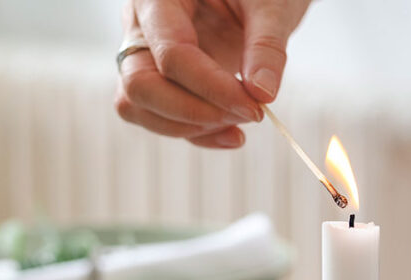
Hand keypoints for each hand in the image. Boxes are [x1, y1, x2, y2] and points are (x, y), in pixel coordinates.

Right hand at [115, 0, 310, 147]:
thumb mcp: (271, 4)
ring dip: (192, 127)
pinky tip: (233, 134)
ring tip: (242, 121)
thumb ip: (266, 46)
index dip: (213, 88)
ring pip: (139, 106)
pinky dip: (196, 133)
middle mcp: (141, 25)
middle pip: (139, 85)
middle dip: (194, 112)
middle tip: (247, 114)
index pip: (171, 54)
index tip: (255, 106)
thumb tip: (263, 94)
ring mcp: (146, 54)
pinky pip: (159, 117)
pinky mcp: (162, 79)